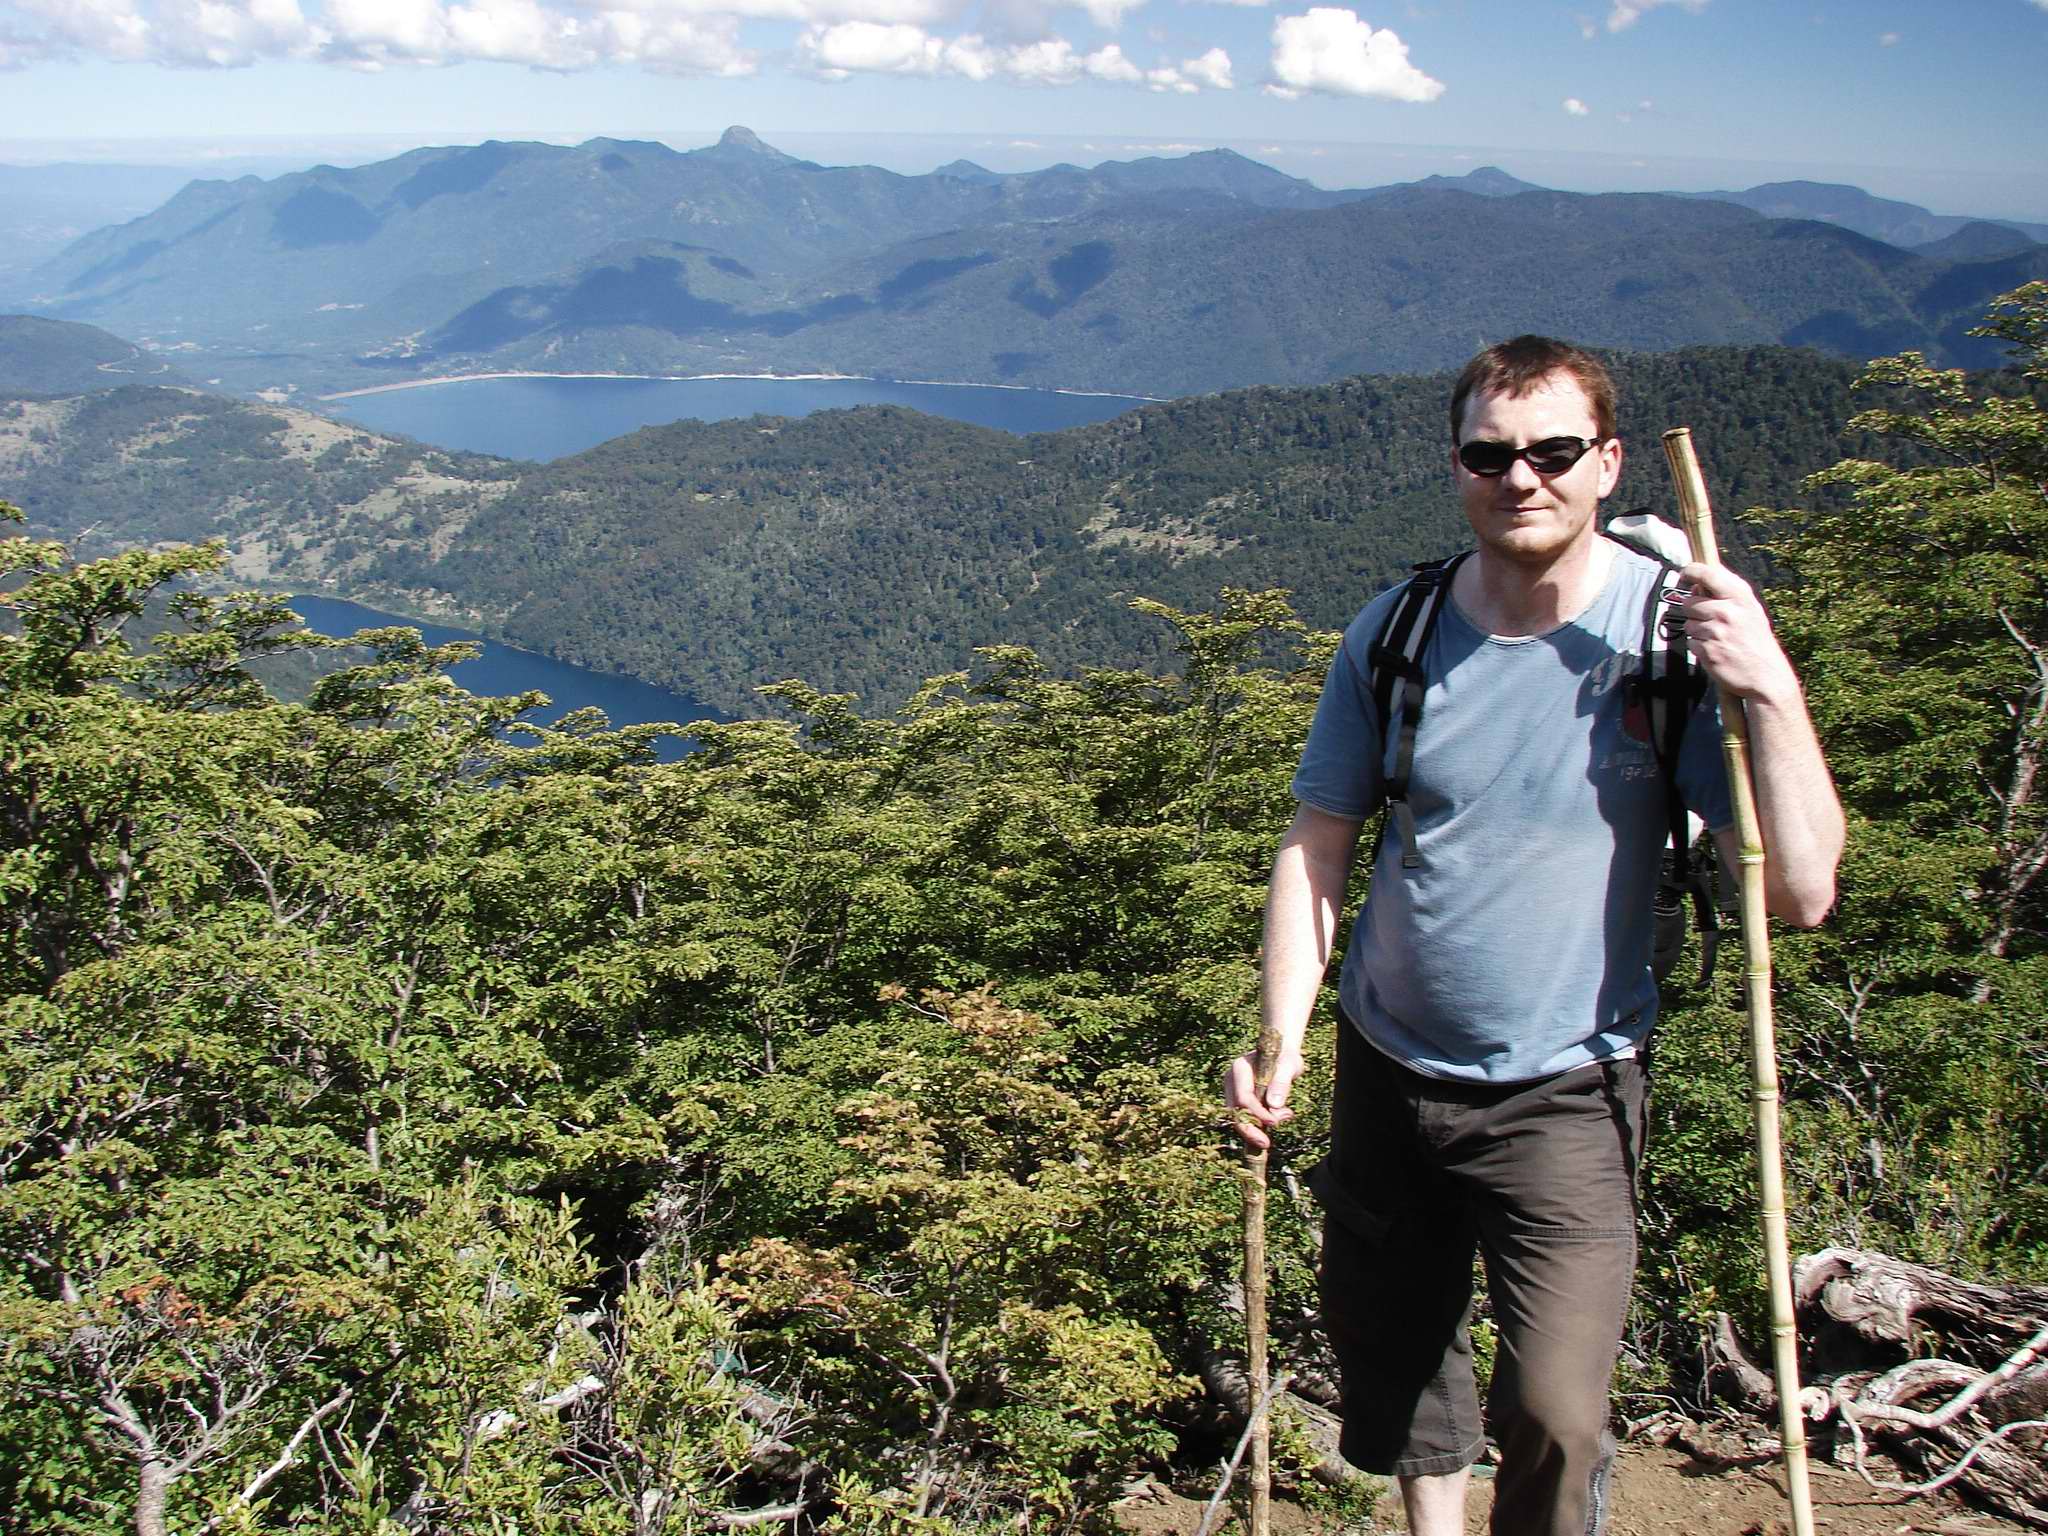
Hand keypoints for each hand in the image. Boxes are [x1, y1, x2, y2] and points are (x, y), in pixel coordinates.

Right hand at [1224, 1044, 1303, 1150]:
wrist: (1281, 1056)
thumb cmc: (1285, 1058)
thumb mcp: (1289, 1066)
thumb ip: (1282, 1083)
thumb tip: (1274, 1105)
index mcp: (1240, 1068)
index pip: (1243, 1096)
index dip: (1257, 1113)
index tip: (1275, 1122)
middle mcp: (1231, 1080)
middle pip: (1235, 1111)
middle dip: (1249, 1130)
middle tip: (1265, 1144)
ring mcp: (1232, 1091)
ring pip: (1236, 1118)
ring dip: (1253, 1130)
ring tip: (1273, 1133)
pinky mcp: (1237, 1101)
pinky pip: (1243, 1118)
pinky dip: (1256, 1126)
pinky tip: (1271, 1125)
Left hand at [1670, 563, 1799, 703]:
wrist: (1766, 675)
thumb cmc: (1755, 640)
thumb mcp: (1749, 610)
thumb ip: (1726, 594)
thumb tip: (1698, 582)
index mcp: (1740, 597)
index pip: (1707, 573)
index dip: (1691, 571)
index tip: (1684, 573)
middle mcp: (1727, 611)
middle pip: (1689, 602)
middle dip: (1694, 612)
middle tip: (1713, 622)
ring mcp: (1717, 631)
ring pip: (1688, 624)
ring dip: (1698, 632)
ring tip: (1719, 639)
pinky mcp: (1707, 651)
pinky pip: (1691, 643)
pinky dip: (1699, 648)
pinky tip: (1717, 651)